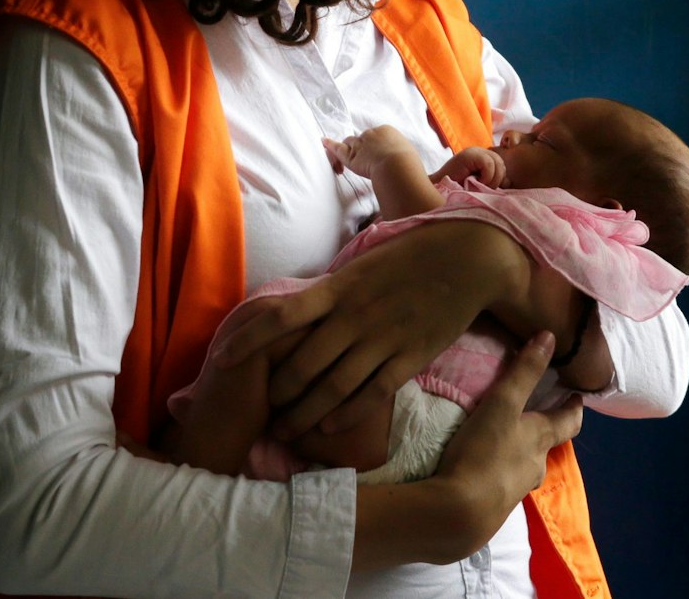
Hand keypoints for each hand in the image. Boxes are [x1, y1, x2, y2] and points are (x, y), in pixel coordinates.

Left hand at [211, 220, 530, 439]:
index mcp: (338, 288)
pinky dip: (347, 414)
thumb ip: (330, 291)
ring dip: (305, 412)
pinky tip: (328, 429)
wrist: (466, 258)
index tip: (222, 358)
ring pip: (333, 385)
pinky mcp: (409, 357)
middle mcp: (355, 316)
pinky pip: (372, 393)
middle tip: (258, 412)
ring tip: (284, 431)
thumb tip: (295, 308)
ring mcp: (383, 339)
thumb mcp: (361, 264)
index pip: (281, 315)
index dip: (248, 338)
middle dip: (276, 392)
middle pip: (302, 362)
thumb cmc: (410, 257)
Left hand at [323, 125, 418, 179]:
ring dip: (349, 147)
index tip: (379, 154)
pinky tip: (323, 141)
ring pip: (350, 142)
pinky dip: (330, 145)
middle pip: (363, 138)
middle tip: (368, 158)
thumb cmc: (407, 162)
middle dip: (364, 147)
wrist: (397, 165)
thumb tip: (407, 160)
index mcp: (386, 130)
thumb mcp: (409, 153)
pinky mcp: (350, 156)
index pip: (377, 135)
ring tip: (349, 154)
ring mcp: (360, 144)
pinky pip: (337, 149)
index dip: (376, 145)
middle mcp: (371, 134)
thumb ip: (403, 153)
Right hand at [429, 331, 583, 558]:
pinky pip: (499, 483)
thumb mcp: (503, 404)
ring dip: (518, 452)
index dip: (574, 408)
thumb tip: (550, 336)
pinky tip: (480, 467)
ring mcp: (514, 490)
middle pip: (546, 446)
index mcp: (541, 440)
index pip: (569, 422)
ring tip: (502, 439)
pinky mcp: (492, 506)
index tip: (577, 396)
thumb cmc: (485, 451)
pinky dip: (496, 471)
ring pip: (523, 466)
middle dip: (543, 431)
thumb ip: (525, 371)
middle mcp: (534, 467)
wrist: (460, 513)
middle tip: (534, 415)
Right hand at [432, 146, 504, 186]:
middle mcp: (479, 151)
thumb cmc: (459, 191)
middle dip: (497, 179)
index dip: (500, 178)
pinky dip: (487, 176)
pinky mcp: (469, 154)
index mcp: (482, 157)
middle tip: (485, 188)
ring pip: (497, 162)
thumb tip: (508, 181)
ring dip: (492, 179)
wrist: (440, 191)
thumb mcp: (482, 186)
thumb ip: (494, 182)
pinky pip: (489, 163)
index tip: (490, 188)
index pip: (501, 164)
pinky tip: (477, 182)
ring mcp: (473, 151)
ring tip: (480, 186)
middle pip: (501, 163)